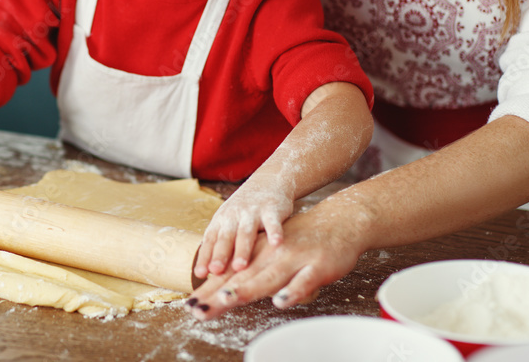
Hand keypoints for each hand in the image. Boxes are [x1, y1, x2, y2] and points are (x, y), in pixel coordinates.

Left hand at [186, 199, 368, 320]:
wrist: (338, 220)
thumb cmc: (300, 240)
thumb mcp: (271, 252)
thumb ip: (250, 272)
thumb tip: (223, 291)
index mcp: (257, 254)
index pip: (228, 274)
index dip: (209, 290)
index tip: (190, 305)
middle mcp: (270, 255)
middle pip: (240, 277)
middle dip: (218, 293)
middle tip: (198, 308)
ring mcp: (292, 259)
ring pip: (267, 275)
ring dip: (248, 287)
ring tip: (228, 298)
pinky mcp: (316, 265)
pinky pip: (303, 280)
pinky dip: (292, 290)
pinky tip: (280, 300)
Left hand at [194, 180, 292, 278]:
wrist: (268, 181)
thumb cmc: (245, 211)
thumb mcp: (229, 224)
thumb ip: (222, 246)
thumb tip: (211, 276)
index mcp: (221, 221)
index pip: (210, 240)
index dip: (204, 256)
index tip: (199, 274)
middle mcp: (234, 216)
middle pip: (225, 237)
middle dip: (220, 255)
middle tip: (215, 271)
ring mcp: (253, 212)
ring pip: (246, 232)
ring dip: (243, 249)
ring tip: (240, 266)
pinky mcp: (272, 209)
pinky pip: (273, 222)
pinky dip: (274, 232)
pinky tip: (276, 244)